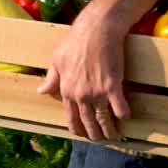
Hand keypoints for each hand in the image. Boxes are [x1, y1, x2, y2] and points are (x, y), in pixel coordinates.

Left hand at [36, 14, 130, 140]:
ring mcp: (97, 92)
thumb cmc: (76, 40)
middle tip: (100, 138)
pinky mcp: (113, 86)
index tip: (83, 134)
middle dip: (94, 134)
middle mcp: (81, 95)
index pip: (71, 118)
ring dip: (110, 130)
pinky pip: (120, 108)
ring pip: (104, 119)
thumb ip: (51, 78)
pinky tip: (126, 117)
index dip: (78, 128)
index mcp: (66, 90)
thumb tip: (41, 90)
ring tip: (114, 135)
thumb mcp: (57, 58)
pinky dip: (124, 115)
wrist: (97, 28)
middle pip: (88, 122)